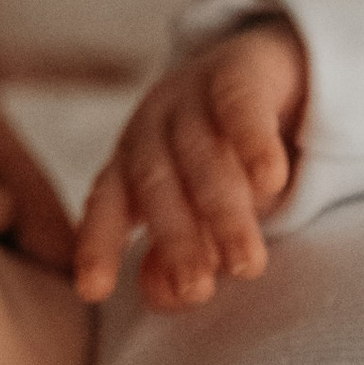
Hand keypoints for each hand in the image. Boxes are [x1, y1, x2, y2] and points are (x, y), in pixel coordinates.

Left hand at [74, 19, 309, 306]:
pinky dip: (252, 142)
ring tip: (246, 263)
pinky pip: (240, 105)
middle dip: (174, 240)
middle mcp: (150, 130)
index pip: (106, 205)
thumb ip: (177, 255)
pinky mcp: (238, 72)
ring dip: (221, 210)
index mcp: (130, 164)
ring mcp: (190, 98)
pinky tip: (270, 180)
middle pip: (155, 184)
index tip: (93, 291)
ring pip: (200, 154)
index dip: (97, 244)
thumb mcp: (197, 212)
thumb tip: (167, 296)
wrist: (261, 68)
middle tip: (197, 290)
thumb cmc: (220, 162)